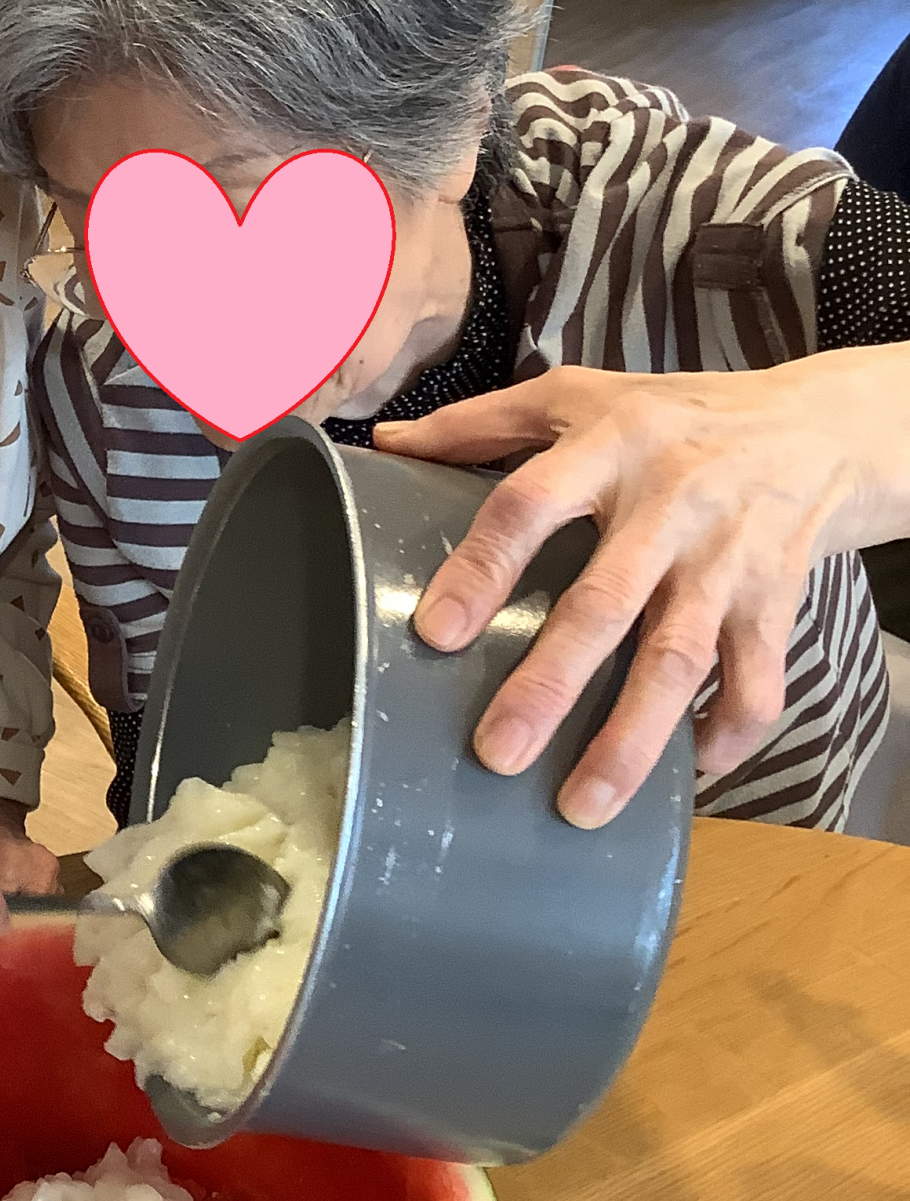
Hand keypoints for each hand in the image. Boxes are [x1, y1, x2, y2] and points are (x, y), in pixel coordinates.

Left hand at [374, 356, 909, 826]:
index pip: (529, 506)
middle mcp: (667, 505)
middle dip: (550, 686)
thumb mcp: (577, 396)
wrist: (816, 428)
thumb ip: (480, 422)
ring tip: (582, 805)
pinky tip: (692, 773)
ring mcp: (726, 560)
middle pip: (604, 603)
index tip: (434, 634)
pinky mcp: (778, 602)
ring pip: (677, 659)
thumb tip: (384, 445)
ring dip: (632, 739)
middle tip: (496, 754)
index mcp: (606, 448)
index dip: (480, 568)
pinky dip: (728, 733)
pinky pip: (757, 681)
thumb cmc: (673, 417)